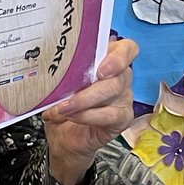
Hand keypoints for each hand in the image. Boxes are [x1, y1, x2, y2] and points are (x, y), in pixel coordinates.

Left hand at [42, 38, 136, 184]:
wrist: (63, 135)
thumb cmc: (64, 104)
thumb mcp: (62, 83)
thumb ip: (66, 72)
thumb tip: (56, 69)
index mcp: (108, 59)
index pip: (127, 49)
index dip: (118, 56)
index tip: (101, 68)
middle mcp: (121, 77)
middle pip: (118, 72)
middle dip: (90, 84)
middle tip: (69, 92)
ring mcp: (124, 98)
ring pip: (113, 91)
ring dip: (83, 100)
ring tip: (63, 107)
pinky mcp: (122, 118)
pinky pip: (110, 114)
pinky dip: (87, 115)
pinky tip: (73, 116)